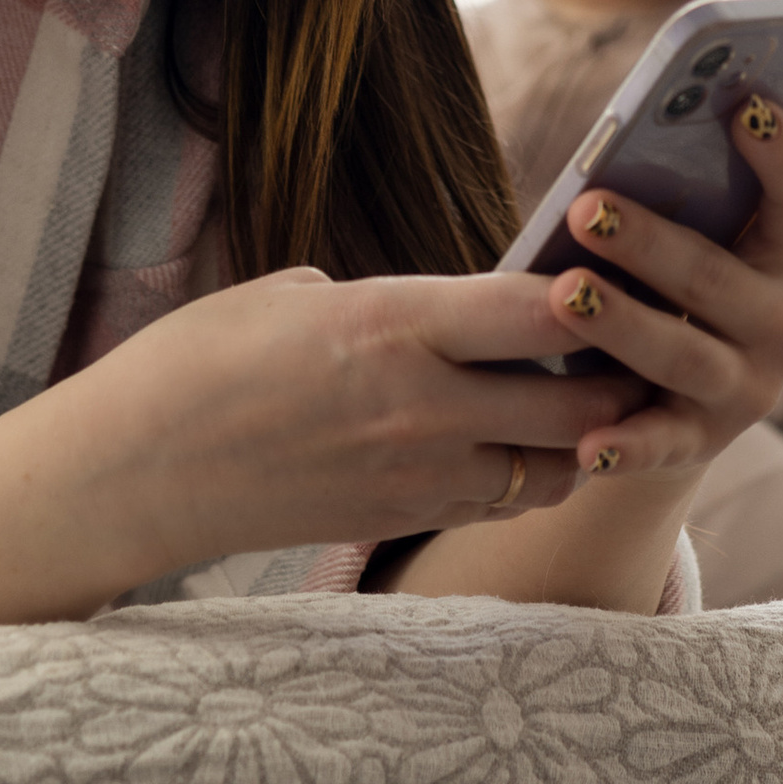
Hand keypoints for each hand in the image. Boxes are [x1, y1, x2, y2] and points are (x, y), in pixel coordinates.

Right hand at [0, 263, 646, 644]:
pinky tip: (527, 440)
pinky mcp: (398, 519)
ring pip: (554, 466)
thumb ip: (384, 298)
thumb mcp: (289, 293)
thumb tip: (441, 305)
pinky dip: (530, 474)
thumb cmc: (198, 361)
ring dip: (585, 433)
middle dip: (623, 372)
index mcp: (391, 324)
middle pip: (575, 401)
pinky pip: (500, 502)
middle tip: (649, 337)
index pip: (533, 307)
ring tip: (595, 393)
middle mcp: (420, 406)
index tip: (632, 263)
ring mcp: (414, 474)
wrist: (134, 474)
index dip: (598, 287)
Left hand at [537, 91, 782, 489]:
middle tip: (586, 208)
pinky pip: (661, 444)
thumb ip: (675, 189)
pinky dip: (625, 445)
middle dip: (649, 242)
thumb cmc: (671, 275)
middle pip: (718, 277)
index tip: (744, 106)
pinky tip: (586, 443)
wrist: (677, 392)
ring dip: (622, 323)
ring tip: (563, 293)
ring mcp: (748, 388)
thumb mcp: (691, 231)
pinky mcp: (701, 443)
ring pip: (683, 354)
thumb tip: (623, 137)